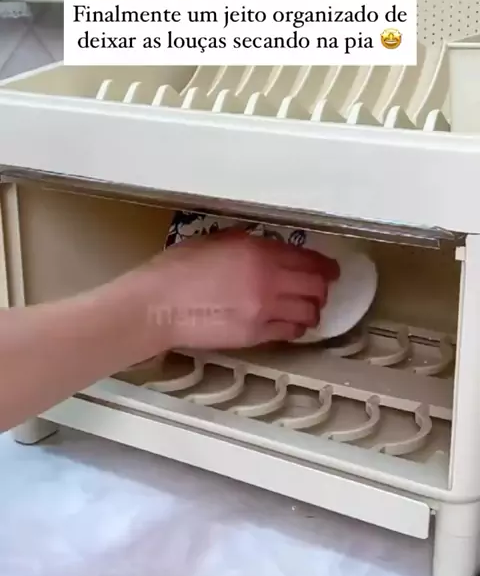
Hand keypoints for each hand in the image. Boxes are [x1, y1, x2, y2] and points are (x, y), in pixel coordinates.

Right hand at [137, 229, 338, 351]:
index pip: (309, 260)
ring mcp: (264, 311)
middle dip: (322, 288)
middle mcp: (269, 280)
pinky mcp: (256, 335)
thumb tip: (269, 249)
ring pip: (309, 312)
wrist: (158, 305)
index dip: (326, 266)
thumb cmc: (178, 268)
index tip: (331, 269)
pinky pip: (290, 332)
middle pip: (316, 287)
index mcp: (259, 252)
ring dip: (312, 310)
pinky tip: (291, 324)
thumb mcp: (216, 240)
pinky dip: (296, 327)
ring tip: (307, 309)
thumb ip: (248, 244)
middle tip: (320, 289)